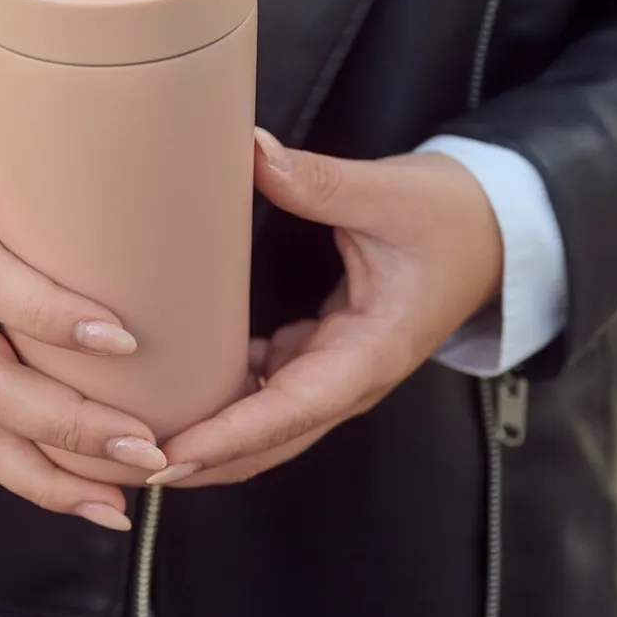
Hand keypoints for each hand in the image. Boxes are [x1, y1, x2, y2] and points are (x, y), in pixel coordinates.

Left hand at [148, 130, 502, 487]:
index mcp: (369, 354)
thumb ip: (320, 182)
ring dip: (204, 438)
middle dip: (198, 460)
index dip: (227, 436)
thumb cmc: (449, 219)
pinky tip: (172, 388)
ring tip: (133, 438)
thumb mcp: (389, 196)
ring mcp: (334, 372)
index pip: (290, 411)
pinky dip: (220, 400)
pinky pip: (264, 393)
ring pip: (262, 426)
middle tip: (123, 463)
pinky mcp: (321, 355)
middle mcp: (348, 378)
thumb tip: (253, 153)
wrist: (492, 233)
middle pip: (266, 441)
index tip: (168, 453)